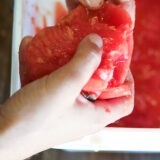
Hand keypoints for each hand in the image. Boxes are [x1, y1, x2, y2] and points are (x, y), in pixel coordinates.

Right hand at [0, 34, 133, 159]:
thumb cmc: (33, 119)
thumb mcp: (65, 86)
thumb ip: (85, 62)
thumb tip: (98, 41)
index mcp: (95, 115)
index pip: (126, 100)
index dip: (128, 80)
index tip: (119, 60)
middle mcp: (83, 114)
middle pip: (102, 86)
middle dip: (96, 63)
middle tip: (90, 44)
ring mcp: (64, 110)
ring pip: (74, 81)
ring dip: (69, 60)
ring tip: (65, 42)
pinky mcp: (46, 105)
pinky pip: (51, 81)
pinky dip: (45, 65)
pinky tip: (30, 46)